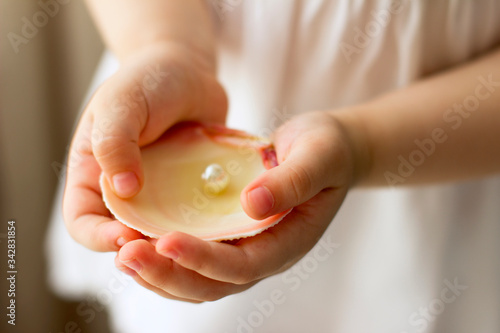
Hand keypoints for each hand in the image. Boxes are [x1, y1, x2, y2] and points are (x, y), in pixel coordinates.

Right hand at [63, 43, 227, 251]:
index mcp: (93, 175)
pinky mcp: (189, 192)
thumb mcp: (121, 103)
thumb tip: (124, 189)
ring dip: (176, 243)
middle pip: (125, 237)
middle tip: (167, 248)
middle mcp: (124, 191)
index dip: (99, 238)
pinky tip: (219, 224)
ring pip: (162, 233)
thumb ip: (115, 142)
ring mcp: (159, 194)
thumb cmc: (146, 80)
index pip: (83, 222)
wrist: (188, 71)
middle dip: (143, 249)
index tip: (127, 238)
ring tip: (195, 243)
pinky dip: (203, 225)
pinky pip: (194, 218)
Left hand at [115, 111, 357, 301]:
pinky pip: (195, 259)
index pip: (241, 267)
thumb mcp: (317, 156)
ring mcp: (246, 249)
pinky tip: (138, 239)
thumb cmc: (326, 151)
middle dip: (168, 274)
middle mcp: (264, 255)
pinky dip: (165, 257)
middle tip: (126, 255)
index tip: (165, 241)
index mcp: (288, 242)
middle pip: (212, 285)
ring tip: (121, 254)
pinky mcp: (231, 236)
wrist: (327, 151)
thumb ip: (291, 181)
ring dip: (159, 273)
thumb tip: (251, 205)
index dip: (203, 260)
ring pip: (198, 280)